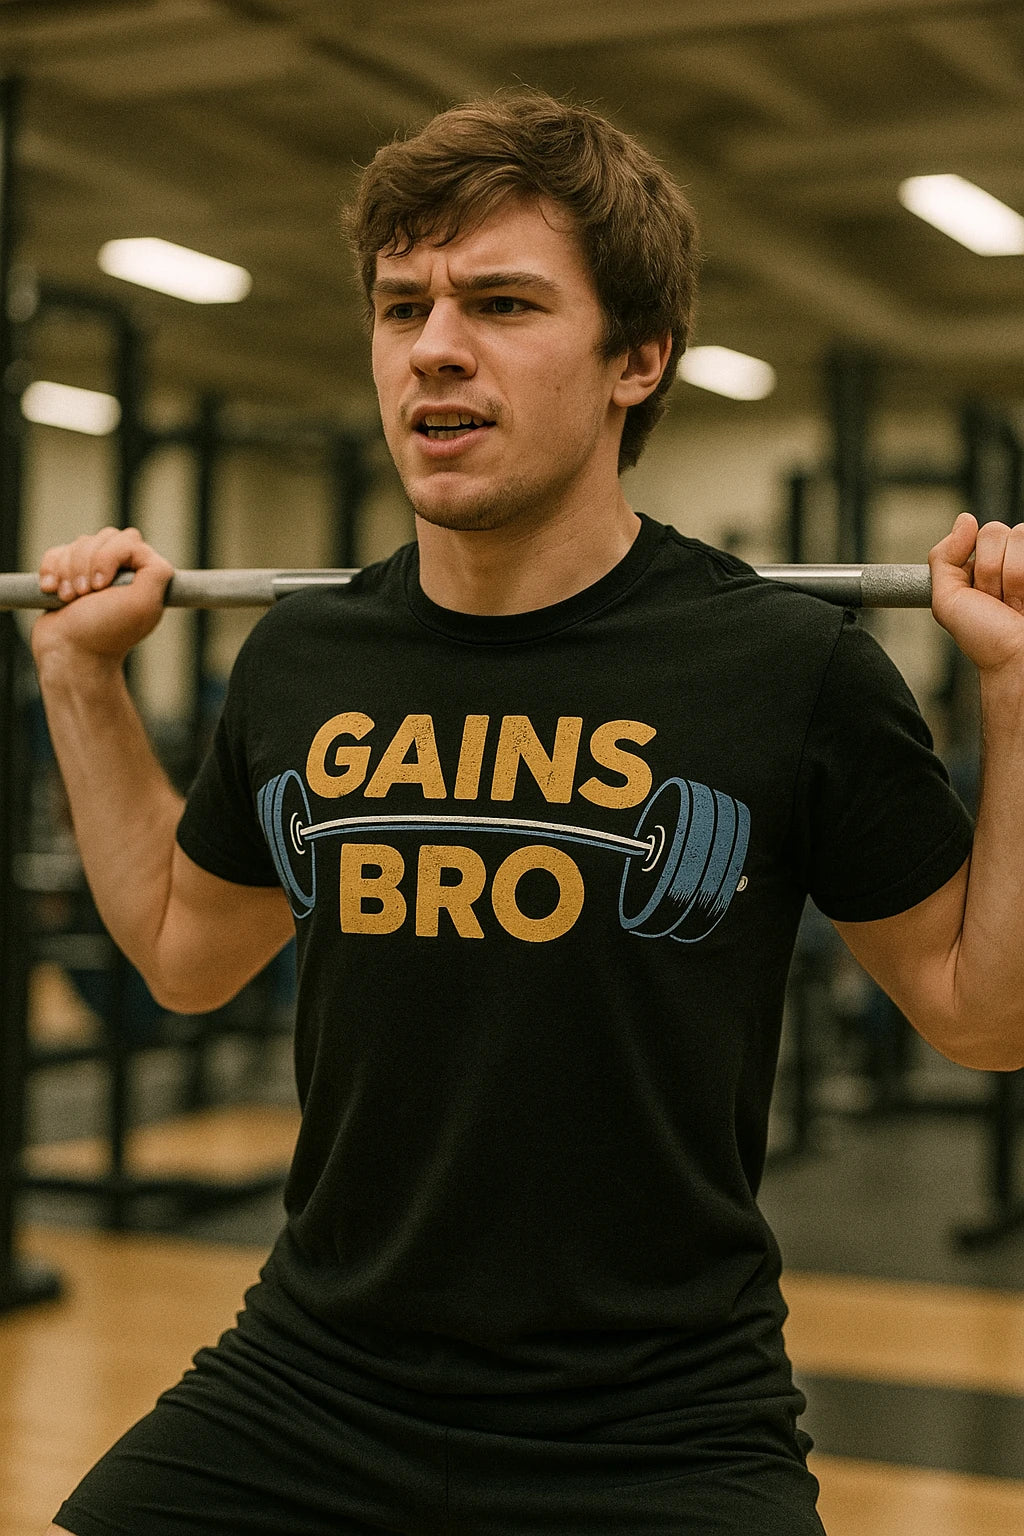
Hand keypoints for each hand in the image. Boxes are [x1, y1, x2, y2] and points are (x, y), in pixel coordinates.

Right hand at [31, 526, 173, 668]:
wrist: (69, 654)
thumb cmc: (104, 632)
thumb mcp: (141, 604)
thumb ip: (156, 572)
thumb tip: (152, 555)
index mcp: (143, 576)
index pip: (129, 540)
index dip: (110, 557)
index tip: (102, 588)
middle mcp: (121, 571)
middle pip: (102, 537)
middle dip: (85, 565)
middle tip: (85, 595)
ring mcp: (93, 572)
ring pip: (77, 545)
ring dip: (68, 573)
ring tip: (69, 599)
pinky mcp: (68, 575)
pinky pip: (56, 553)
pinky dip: (51, 571)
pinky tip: (52, 591)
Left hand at [929, 513, 1023, 673]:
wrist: (1018, 662)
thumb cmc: (986, 640)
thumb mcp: (947, 601)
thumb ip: (943, 558)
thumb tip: (965, 519)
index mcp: (988, 564)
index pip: (984, 533)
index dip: (978, 565)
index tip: (981, 594)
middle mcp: (1014, 560)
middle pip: (998, 531)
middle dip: (991, 571)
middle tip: (998, 601)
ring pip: (1021, 536)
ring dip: (1014, 577)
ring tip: (1015, 604)